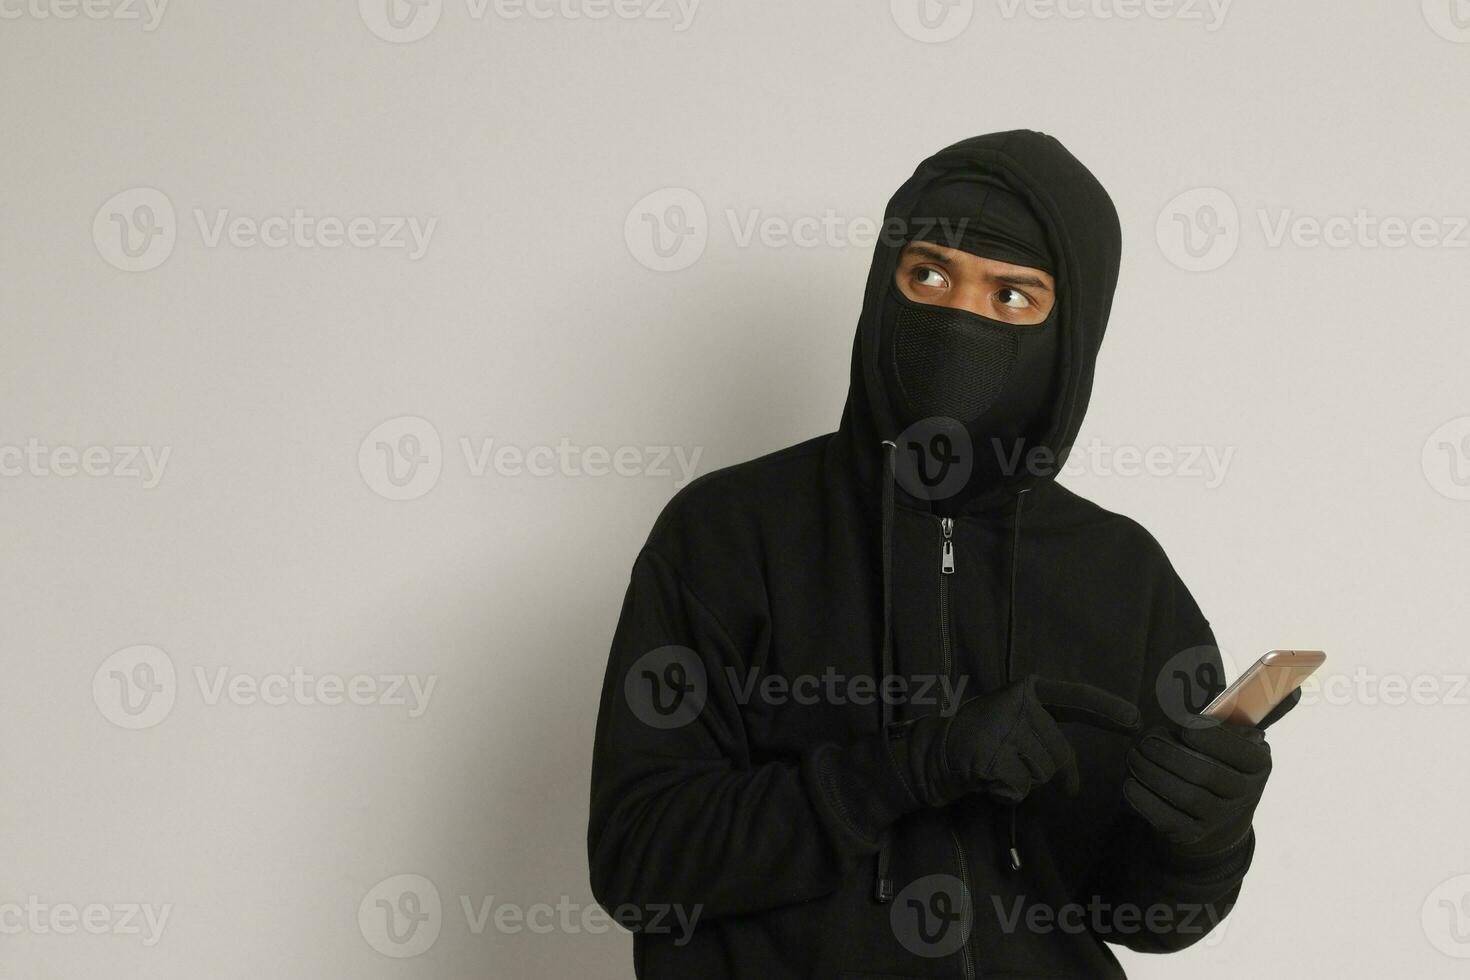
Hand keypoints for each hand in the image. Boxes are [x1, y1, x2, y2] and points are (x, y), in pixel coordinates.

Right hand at [892, 674, 1139, 807]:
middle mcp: (1017, 702)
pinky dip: (1006, 793)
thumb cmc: (982, 743)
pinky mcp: (991, 751)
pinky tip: (987, 778)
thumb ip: (1047, 740)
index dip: (1106, 709)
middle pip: (1059, 754)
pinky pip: (1020, 787)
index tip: (1136, 720)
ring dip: (1022, 782)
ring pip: (1041, 774)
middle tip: (1025, 771)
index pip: (1075, 697)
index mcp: (1027, 691)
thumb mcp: (1016, 730)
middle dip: (1053, 774)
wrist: (933, 753)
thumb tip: (1074, 783)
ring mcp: (1003, 725)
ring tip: (996, 767)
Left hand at [1123, 718, 1272, 862]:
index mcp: (1259, 766)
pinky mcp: (1193, 836)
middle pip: (1203, 772)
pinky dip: (1144, 800)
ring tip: (1133, 756)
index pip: (1239, 751)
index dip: (1208, 737)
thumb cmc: (1221, 768)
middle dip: (1168, 752)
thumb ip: (1224, 722)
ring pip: (1183, 794)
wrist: (1221, 825)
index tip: (1183, 725)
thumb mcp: (1233, 745)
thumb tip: (1205, 698)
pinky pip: (1166, 818)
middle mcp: (1245, 795)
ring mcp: (1220, 820)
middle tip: (1144, 740)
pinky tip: (1131, 783)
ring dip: (1151, 771)